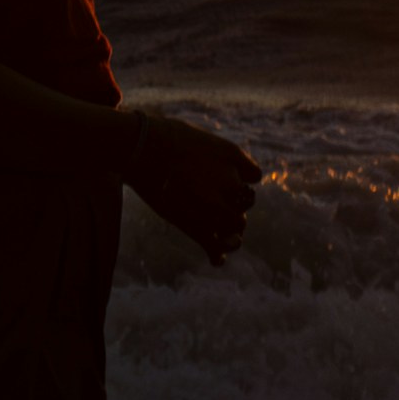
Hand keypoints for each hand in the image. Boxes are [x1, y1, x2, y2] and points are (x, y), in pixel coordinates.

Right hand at [123, 109, 263, 260]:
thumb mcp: (204, 140)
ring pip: (238, 225)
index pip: (254, 176)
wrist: (145, 148)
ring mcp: (216, 207)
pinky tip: (217, 260)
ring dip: (231, 229)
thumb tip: (236, 177)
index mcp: (233, 160)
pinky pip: (216, 247)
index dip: (241, 179)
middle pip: (246, 203)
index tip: (226, 179)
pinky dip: (218, 255)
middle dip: (234, 204)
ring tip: (220, 232)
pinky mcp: (197, 226)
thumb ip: (225, 157)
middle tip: (207, 202)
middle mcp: (230, 184)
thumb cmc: (170, 139)